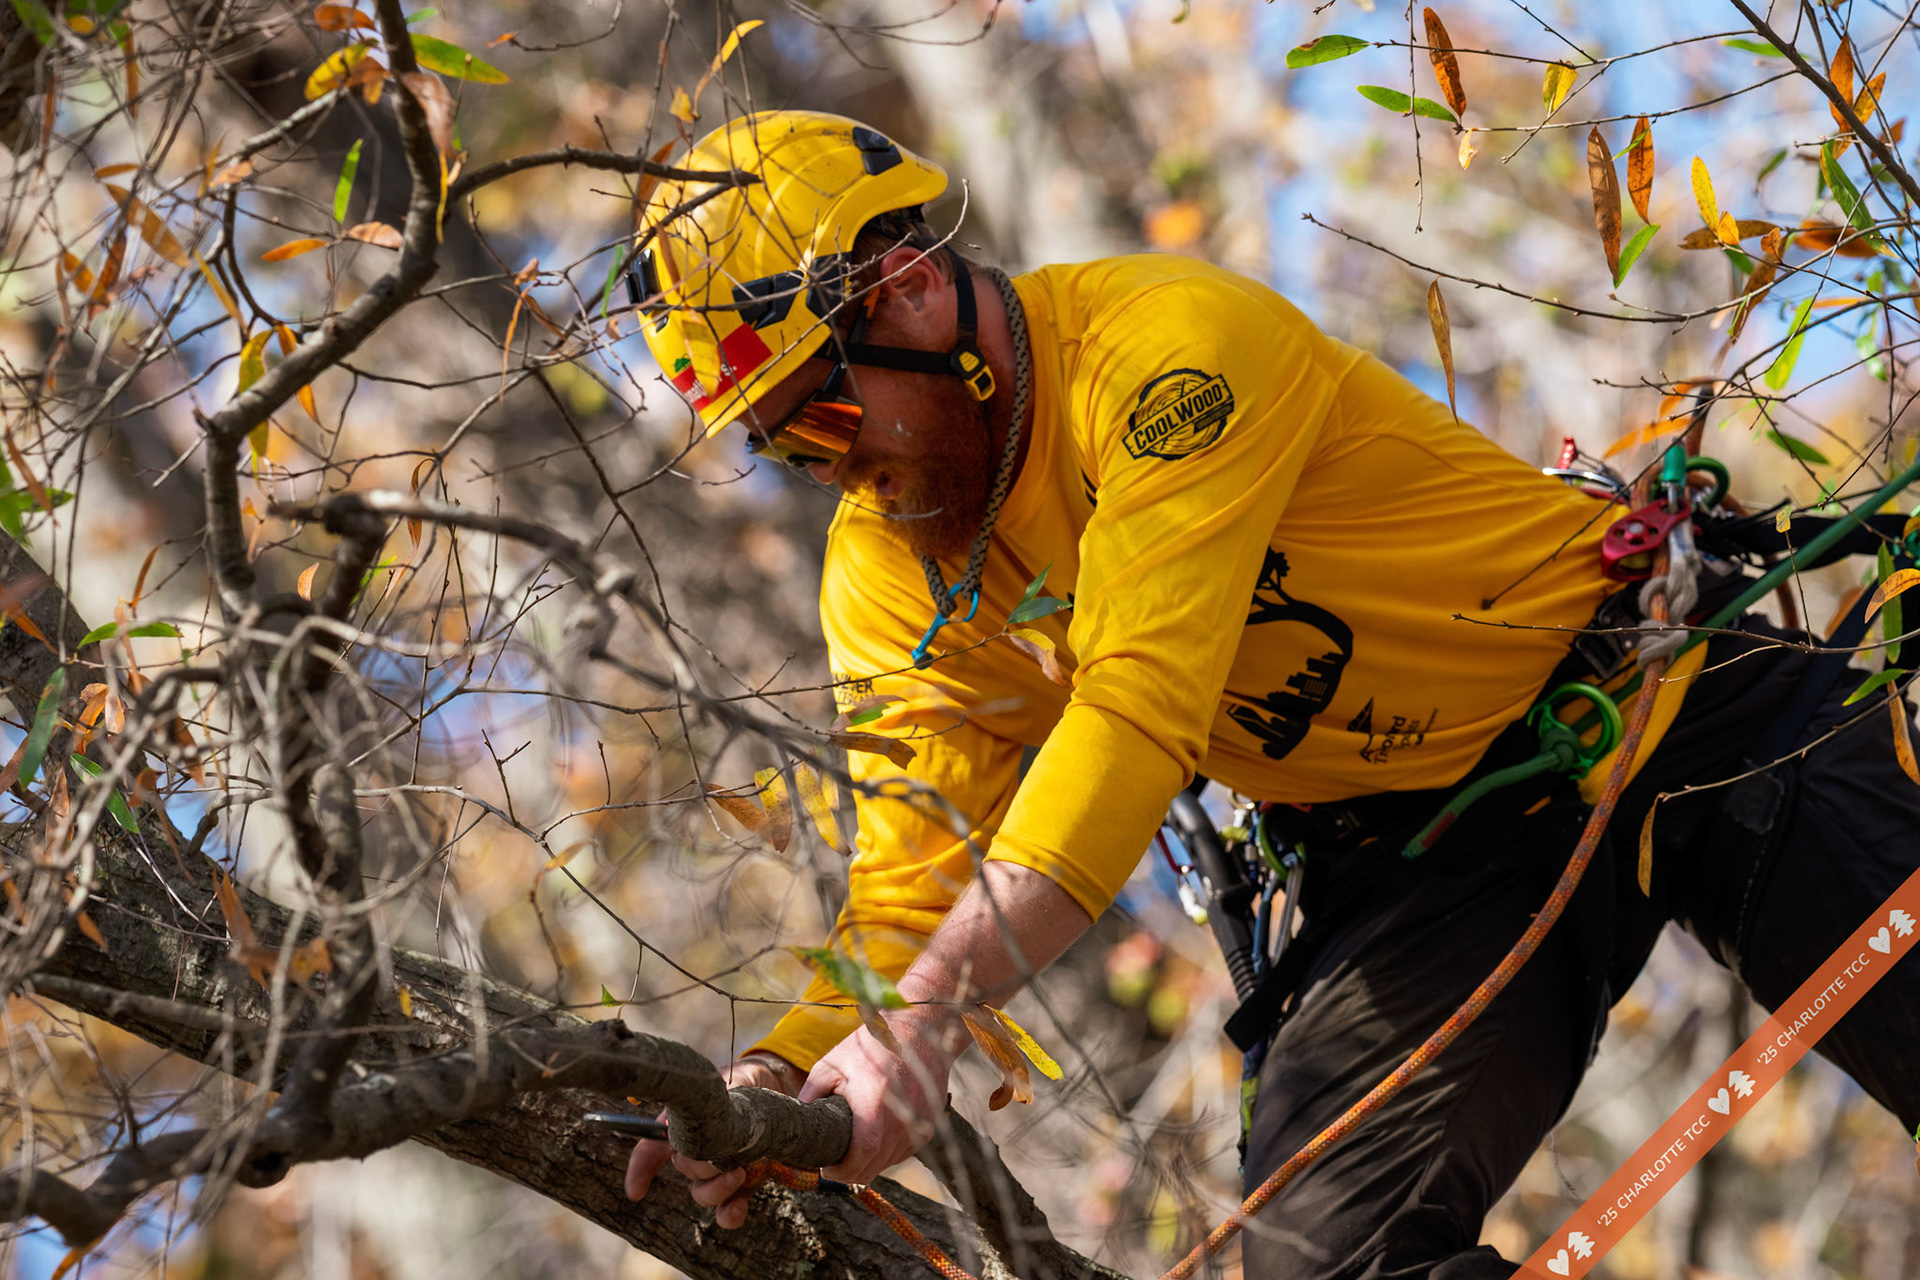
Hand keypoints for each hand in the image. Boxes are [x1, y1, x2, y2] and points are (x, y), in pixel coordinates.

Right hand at [623, 1053, 799, 1228]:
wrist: (781, 1088)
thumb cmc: (749, 1082)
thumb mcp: (730, 1081)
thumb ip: (712, 1096)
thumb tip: (699, 1112)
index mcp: (685, 1125)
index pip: (652, 1148)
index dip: (641, 1169)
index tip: (636, 1192)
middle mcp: (698, 1151)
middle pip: (685, 1170)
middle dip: (701, 1166)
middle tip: (726, 1154)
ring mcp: (720, 1170)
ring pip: (703, 1194)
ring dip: (717, 1190)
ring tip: (740, 1173)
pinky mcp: (744, 1185)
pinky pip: (727, 1211)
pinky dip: (730, 1214)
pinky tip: (738, 1208)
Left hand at [800, 1004, 967, 1185]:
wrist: (916, 1032)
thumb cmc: (868, 1047)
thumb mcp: (830, 1065)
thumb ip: (810, 1095)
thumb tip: (796, 1124)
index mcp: (874, 1100)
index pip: (862, 1152)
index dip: (842, 1170)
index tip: (826, 1169)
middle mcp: (902, 1117)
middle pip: (873, 1165)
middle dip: (850, 1172)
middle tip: (834, 1165)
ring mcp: (919, 1124)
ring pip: (887, 1163)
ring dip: (868, 1162)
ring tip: (853, 1146)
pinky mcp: (928, 1126)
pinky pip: (901, 1153)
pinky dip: (885, 1152)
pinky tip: (874, 1135)